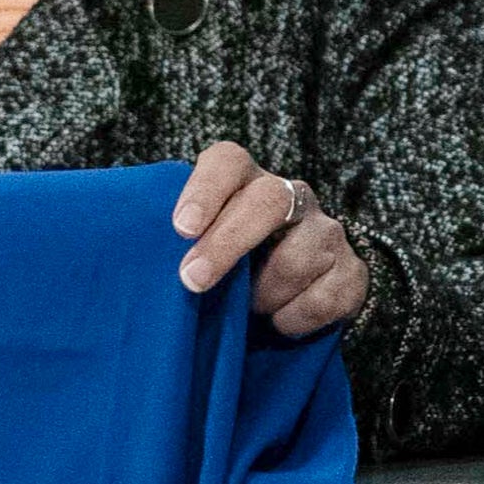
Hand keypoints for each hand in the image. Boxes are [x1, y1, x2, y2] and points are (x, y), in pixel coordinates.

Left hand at [173, 142, 370, 339]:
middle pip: (269, 201)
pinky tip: (279, 320)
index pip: (227, 162)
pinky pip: (322, 300)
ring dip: (260, 296)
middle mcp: (293, 197)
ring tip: (248, 308)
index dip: (205, 190)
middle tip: (192, 281)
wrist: (290, 300)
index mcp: (247, 181)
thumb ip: (171, 241)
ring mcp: (327, 232)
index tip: (181, 229)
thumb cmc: (228, 270)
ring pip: (294, 260)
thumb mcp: (197, 247)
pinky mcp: (353, 272)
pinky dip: (292, 320)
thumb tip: (130, 252)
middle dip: (227, 244)